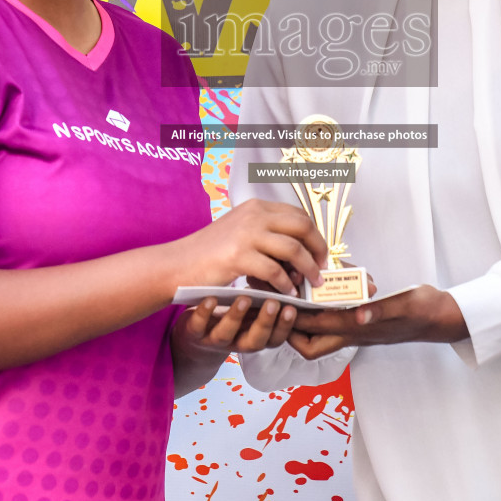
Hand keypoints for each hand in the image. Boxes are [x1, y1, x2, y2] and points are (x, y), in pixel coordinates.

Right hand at [169, 200, 327, 296]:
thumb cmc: (210, 252)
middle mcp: (254, 215)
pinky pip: (275, 271)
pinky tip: (288, 294)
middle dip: (318, 249)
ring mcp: (247, 234)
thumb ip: (267, 235)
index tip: (320, 254)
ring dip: (308, 269)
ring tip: (311, 285)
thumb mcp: (241, 232)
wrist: (178, 263)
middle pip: (303, 227)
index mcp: (257, 206)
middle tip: (322, 269)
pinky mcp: (239, 256)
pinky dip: (286, 284)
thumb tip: (300, 253)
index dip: (315, 235)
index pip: (299, 215)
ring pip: (293, 249)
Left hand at [174, 295, 298, 355]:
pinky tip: (211, 298)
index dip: (286, 325)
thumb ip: (271, 296)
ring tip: (244, 297)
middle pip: (256, 341)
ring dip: (236, 317)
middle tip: (273, 301)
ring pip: (227, 334)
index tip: (293, 306)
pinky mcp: (194, 333)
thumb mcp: (254, 309)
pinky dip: (204, 313)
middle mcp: (238, 341)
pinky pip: (198, 326)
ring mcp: (215, 338)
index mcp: (257, 335)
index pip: (277, 336)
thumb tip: (294, 274)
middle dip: (266, 322)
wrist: (196, 333)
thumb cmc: (233, 315)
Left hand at [287, 285, 467, 359]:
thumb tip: (359, 315)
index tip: (278, 301)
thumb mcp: (404, 305)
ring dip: (307, 317)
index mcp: (358, 329)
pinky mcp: (364, 321)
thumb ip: (380, 310)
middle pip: (311, 344)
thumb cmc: (423, 310)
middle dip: (291, 328)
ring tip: (295, 294)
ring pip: (322, 333)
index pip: (316, 329)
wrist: (441, 317)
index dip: (294, 319)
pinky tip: (326, 288)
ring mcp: (358, 329)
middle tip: (280, 304)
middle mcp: (353, 333)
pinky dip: (327, 306)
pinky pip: (338, 318)